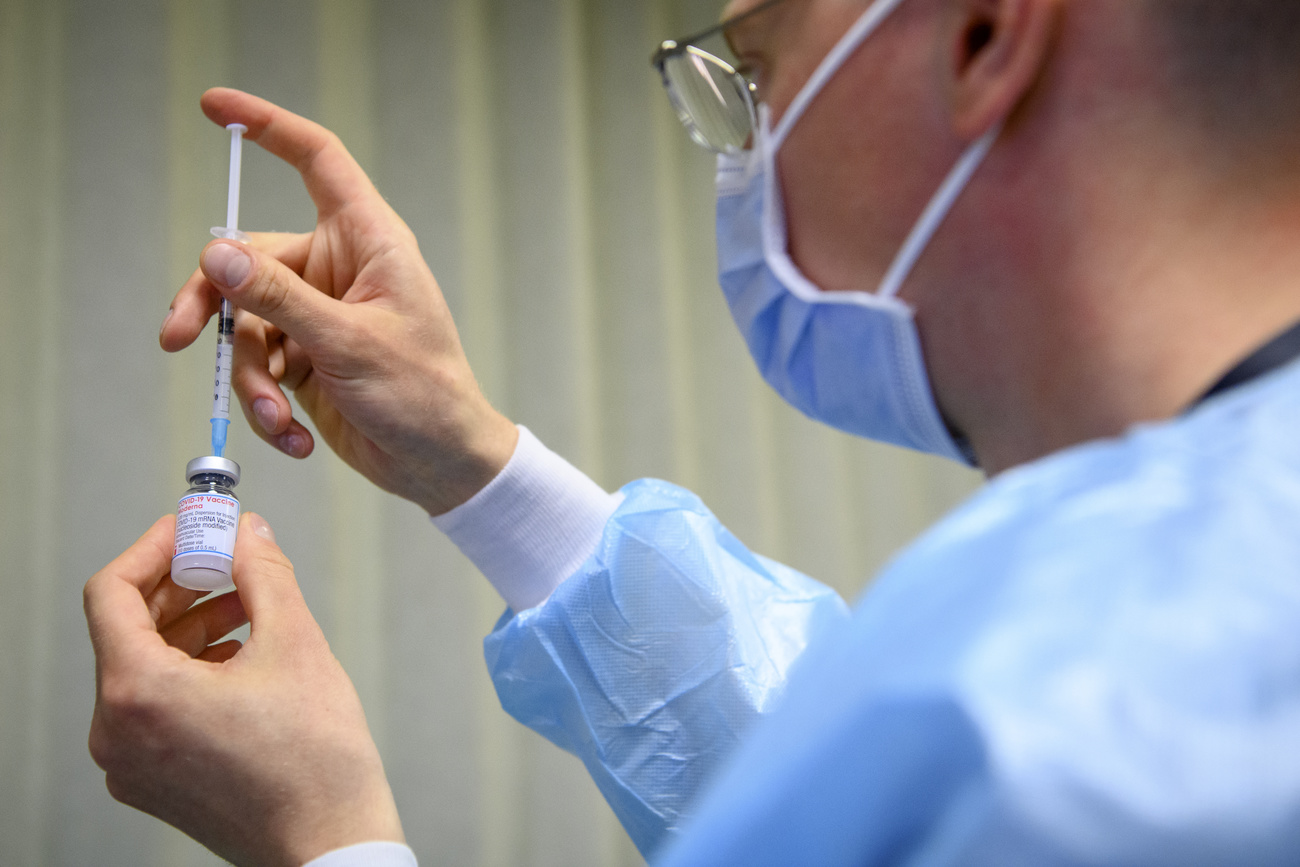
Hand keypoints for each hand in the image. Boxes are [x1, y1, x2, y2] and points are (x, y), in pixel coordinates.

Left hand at [85, 514, 404, 866]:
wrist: (330, 845)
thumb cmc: (315, 760)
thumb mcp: (295, 644)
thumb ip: (263, 574)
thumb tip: (249, 531)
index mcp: (139, 693)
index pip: (111, 593)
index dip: (152, 548)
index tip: (192, 530)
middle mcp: (117, 732)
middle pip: (126, 630)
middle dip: (179, 585)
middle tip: (228, 557)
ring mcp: (130, 763)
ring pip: (142, 668)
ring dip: (190, 626)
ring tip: (250, 609)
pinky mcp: (151, 782)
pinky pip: (154, 706)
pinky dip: (190, 670)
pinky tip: (243, 659)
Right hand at [161, 88, 517, 515]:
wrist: (441, 466)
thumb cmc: (424, 396)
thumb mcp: (349, 344)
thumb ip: (280, 298)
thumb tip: (217, 253)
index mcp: (368, 242)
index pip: (317, 162)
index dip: (269, 128)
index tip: (215, 106)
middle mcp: (339, 270)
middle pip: (249, 257)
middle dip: (212, 302)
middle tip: (175, 337)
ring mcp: (319, 314)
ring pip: (247, 323)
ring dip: (251, 379)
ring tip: (277, 419)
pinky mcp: (306, 358)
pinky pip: (259, 365)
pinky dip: (267, 405)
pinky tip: (292, 435)